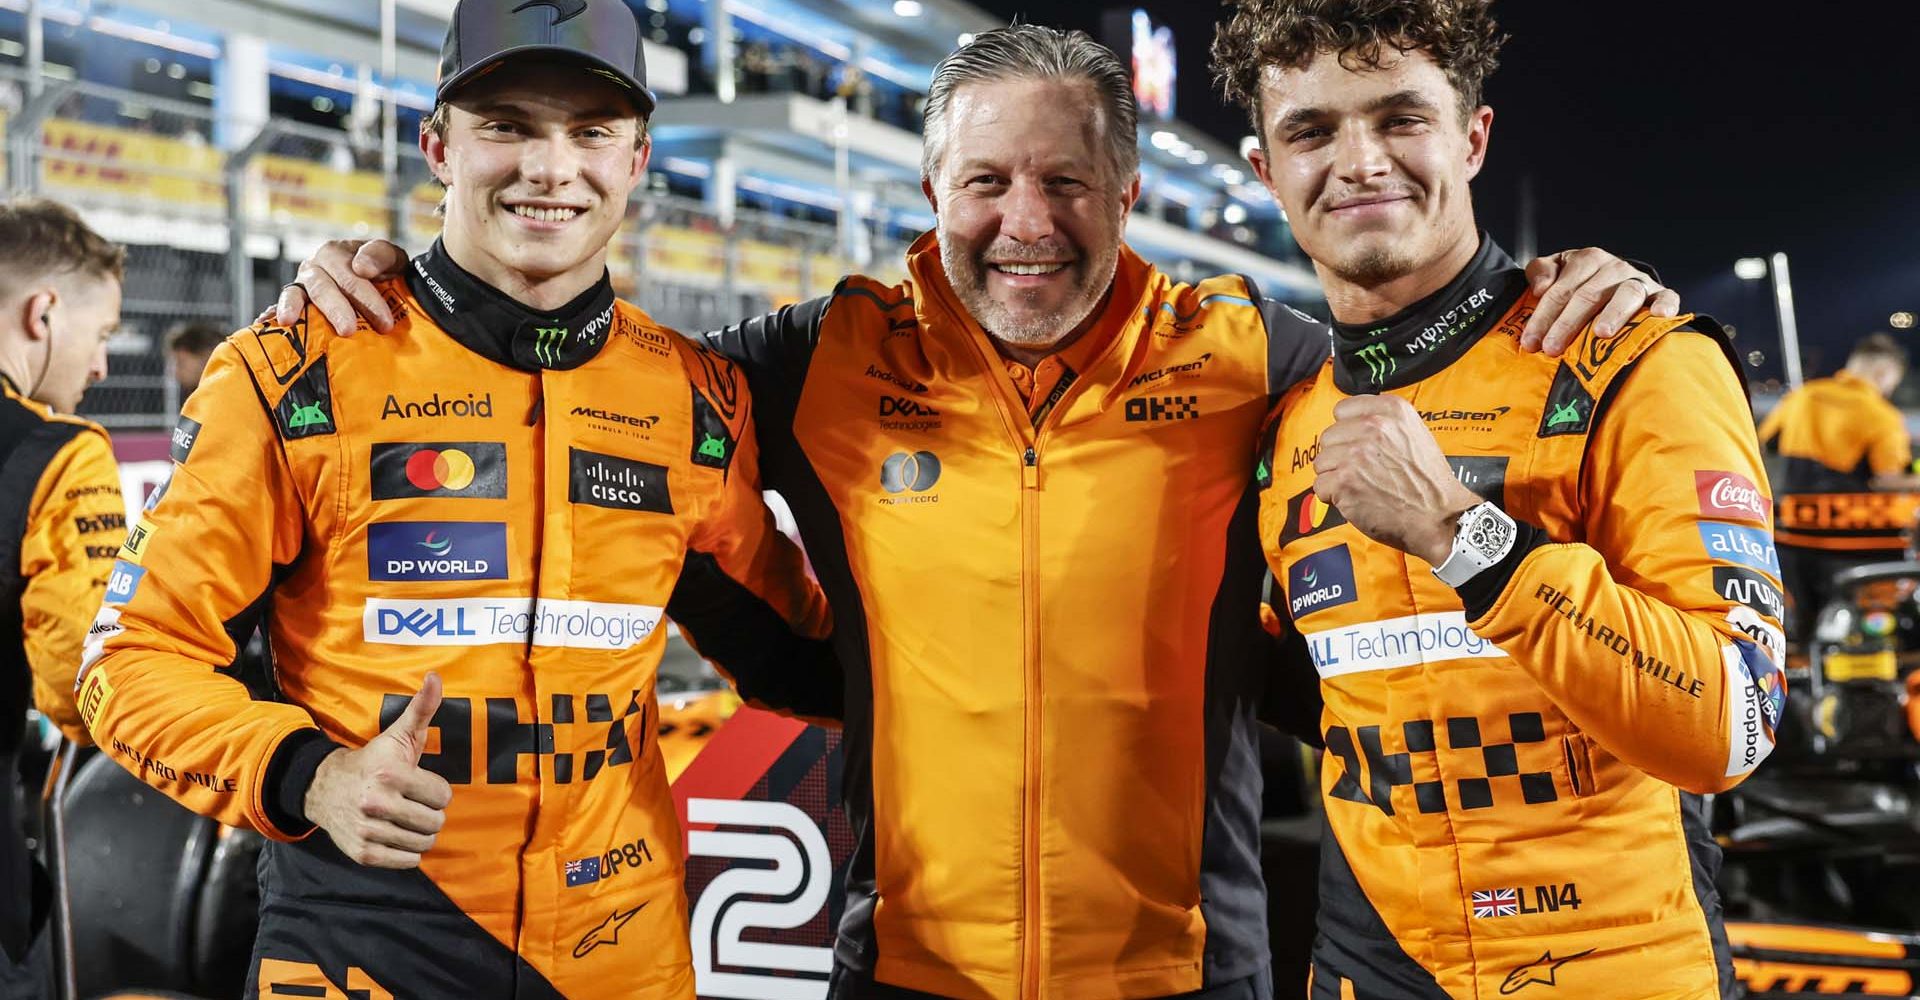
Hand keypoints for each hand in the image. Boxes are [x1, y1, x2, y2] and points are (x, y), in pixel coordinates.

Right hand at [275, 239, 409, 334]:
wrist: (380, 283)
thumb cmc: (383, 271)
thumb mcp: (392, 258)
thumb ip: (381, 255)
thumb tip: (360, 267)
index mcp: (337, 253)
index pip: (350, 274)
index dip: (367, 299)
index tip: (385, 323)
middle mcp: (316, 266)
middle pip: (324, 287)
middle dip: (337, 309)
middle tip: (349, 330)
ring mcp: (303, 283)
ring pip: (300, 294)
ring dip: (300, 308)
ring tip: (293, 321)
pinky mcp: (294, 299)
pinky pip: (282, 303)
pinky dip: (277, 310)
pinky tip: (273, 321)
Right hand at [303, 672, 452, 868]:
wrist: (325, 788)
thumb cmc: (373, 761)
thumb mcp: (398, 734)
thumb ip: (422, 708)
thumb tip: (436, 677)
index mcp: (390, 774)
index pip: (443, 796)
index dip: (436, 790)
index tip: (420, 784)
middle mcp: (376, 804)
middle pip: (435, 822)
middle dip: (430, 813)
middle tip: (414, 803)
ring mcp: (368, 831)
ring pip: (424, 843)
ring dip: (420, 833)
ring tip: (406, 818)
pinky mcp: (363, 853)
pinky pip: (408, 861)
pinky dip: (408, 852)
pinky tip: (396, 834)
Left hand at [1312, 395, 1480, 564]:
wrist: (1438, 516)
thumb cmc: (1427, 481)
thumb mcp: (1415, 434)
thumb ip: (1383, 423)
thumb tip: (1350, 423)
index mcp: (1391, 410)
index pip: (1343, 410)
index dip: (1347, 431)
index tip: (1358, 446)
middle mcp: (1372, 427)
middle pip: (1329, 436)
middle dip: (1340, 456)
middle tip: (1363, 472)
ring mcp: (1356, 454)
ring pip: (1322, 462)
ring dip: (1335, 477)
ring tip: (1361, 486)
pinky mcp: (1344, 481)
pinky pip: (1320, 485)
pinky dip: (1333, 497)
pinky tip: (1356, 499)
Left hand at [1519, 248, 1679, 354]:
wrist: (1616, 280)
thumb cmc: (1581, 282)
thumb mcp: (1556, 270)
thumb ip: (1540, 272)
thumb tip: (1540, 288)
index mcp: (1587, 260)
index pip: (1560, 290)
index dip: (1543, 317)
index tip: (1531, 342)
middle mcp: (1614, 268)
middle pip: (1588, 295)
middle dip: (1567, 323)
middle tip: (1552, 348)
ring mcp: (1638, 280)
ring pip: (1626, 294)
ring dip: (1613, 313)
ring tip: (1601, 333)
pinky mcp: (1660, 293)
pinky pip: (1666, 297)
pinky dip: (1664, 304)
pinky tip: (1657, 316)